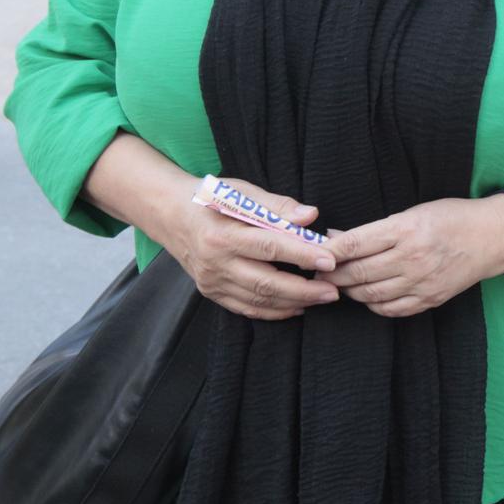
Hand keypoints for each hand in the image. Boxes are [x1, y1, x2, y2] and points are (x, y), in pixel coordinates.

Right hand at [160, 174, 338, 320]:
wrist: (170, 215)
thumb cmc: (210, 198)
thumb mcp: (240, 192)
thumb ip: (277, 206)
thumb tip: (310, 216)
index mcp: (222, 234)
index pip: (269, 246)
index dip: (302, 254)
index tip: (330, 260)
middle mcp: (214, 263)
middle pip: (265, 282)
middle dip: (304, 289)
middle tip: (333, 290)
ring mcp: (211, 281)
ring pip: (258, 300)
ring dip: (293, 302)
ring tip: (322, 298)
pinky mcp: (211, 292)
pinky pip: (245, 308)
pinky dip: (273, 311)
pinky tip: (296, 307)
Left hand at [323, 196, 503, 317]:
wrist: (492, 237)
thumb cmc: (451, 217)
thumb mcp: (413, 212)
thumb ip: (376, 229)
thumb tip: (337, 238)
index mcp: (407, 229)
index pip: (356, 243)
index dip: (329, 252)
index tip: (314, 254)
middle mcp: (412, 257)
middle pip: (359, 273)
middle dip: (333, 275)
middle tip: (320, 273)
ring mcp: (422, 281)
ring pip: (370, 295)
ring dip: (350, 291)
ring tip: (342, 284)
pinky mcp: (430, 299)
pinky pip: (391, 310)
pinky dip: (373, 305)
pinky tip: (369, 295)